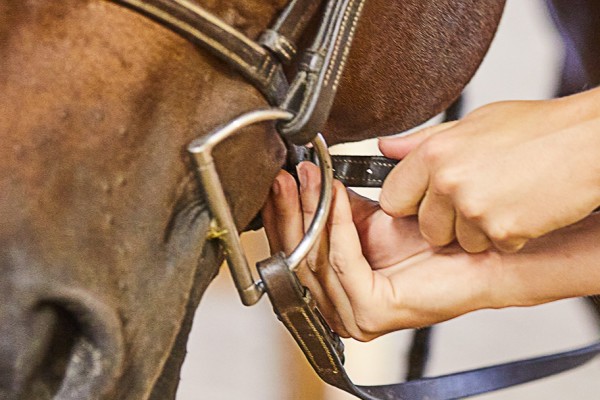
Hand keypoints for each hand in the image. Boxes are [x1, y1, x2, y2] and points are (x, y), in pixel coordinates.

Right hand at [261, 162, 497, 339]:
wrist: (479, 253)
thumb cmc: (433, 236)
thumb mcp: (371, 216)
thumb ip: (337, 205)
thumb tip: (308, 176)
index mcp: (334, 287)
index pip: (295, 251)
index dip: (283, 212)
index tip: (279, 177)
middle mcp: (338, 306)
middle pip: (297, 257)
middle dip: (290, 210)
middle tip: (285, 175)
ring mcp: (352, 315)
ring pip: (315, 258)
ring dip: (310, 212)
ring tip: (311, 177)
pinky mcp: (371, 313)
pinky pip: (342, 261)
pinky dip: (337, 226)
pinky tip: (337, 197)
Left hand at [379, 89, 599, 252]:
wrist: (588, 143)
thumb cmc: (537, 130)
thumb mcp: (474, 124)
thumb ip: (423, 142)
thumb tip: (386, 148)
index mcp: (434, 153)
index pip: (392, 198)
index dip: (410, 203)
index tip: (424, 201)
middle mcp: (448, 181)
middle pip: (425, 228)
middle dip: (446, 222)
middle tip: (477, 199)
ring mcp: (474, 208)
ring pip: (459, 242)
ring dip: (478, 231)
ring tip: (504, 199)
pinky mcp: (502, 231)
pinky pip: (491, 247)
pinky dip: (507, 236)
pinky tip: (522, 209)